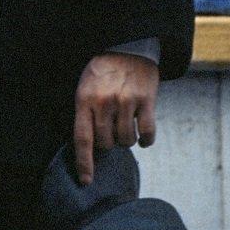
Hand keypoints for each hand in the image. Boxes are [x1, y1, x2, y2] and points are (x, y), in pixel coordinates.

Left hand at [72, 51, 159, 184]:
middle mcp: (104, 103)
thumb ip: (86, 114)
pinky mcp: (146, 100)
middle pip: (106, 143)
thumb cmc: (102, 73)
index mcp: (84, 100)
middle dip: (108, 144)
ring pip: (126, 141)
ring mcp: (125, 102)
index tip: (86, 181)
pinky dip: (145, 140)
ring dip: (127, 140)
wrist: (126, 48)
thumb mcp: (84, 88)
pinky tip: (142, 135)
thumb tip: (90, 147)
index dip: (84, 163)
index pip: (82, 139)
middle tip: (111, 129)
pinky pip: (147, 133)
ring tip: (125, 125)